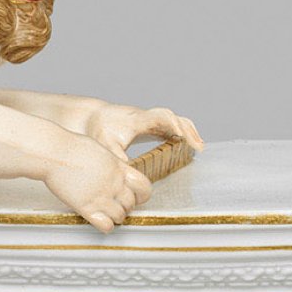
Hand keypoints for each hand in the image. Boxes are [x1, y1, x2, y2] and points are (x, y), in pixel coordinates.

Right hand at [47, 138, 150, 231]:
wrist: (54, 152)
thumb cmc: (72, 148)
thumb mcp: (101, 151)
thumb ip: (113, 165)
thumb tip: (118, 170)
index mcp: (119, 168)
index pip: (144, 187)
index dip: (141, 194)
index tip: (134, 196)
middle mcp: (114, 183)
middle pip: (131, 204)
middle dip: (125, 206)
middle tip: (115, 204)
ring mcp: (101, 196)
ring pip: (121, 217)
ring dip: (115, 217)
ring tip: (106, 213)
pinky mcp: (87, 207)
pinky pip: (106, 226)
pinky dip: (106, 226)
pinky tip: (99, 220)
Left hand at [86, 102, 203, 160]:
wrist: (93, 117)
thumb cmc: (98, 130)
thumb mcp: (106, 145)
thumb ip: (118, 159)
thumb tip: (129, 174)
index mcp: (138, 120)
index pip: (162, 117)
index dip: (174, 125)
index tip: (183, 137)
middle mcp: (147, 117)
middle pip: (173, 117)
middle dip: (187, 130)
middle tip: (199, 146)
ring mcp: (150, 121)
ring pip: (174, 121)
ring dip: (187, 131)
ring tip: (198, 148)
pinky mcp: (150, 126)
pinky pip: (169, 127)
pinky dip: (180, 135)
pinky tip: (187, 147)